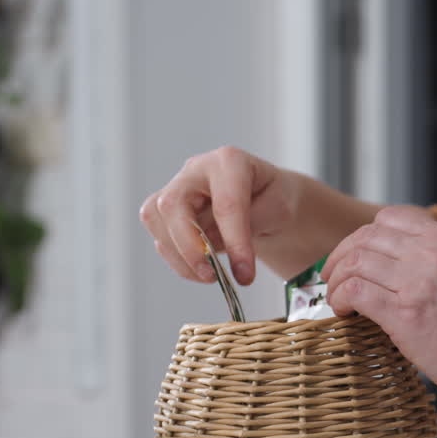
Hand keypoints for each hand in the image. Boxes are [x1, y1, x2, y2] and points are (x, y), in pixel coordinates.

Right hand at [140, 145, 297, 285]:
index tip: (244, 275)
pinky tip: (199, 270)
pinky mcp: (165, 211)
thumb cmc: (273, 199)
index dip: (234, 241)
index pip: (226, 203)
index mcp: (229, 161)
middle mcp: (196, 170)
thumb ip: (251, 224)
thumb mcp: (279, 209)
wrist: (265, 201)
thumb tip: (217, 249)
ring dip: (180, 257)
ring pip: (157, 221)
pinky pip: (159, 237)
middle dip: (190, 248)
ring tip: (209, 276)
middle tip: (213, 276)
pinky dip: (178, 261)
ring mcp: (177, 188)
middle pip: (173, 205)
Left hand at [321, 206, 436, 410]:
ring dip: (336, 280)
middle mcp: (432, 252)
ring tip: (336, 300)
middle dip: (340, 256)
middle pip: (365, 236)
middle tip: (332, 278)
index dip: (362, 237)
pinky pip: (355, 291)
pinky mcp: (406, 313)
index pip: (390, 218)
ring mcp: (418, 280)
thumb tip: (396, 275)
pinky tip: (343, 314)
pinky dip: (339, 299)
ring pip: (354, 261)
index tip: (354, 258)